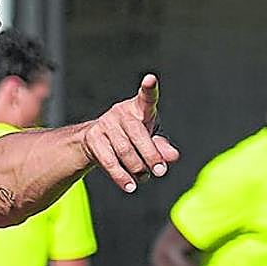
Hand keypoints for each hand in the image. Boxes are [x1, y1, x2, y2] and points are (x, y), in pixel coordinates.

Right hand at [83, 74, 179, 193]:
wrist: (96, 143)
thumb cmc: (132, 138)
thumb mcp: (150, 140)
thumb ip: (162, 147)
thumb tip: (173, 156)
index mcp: (139, 108)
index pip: (146, 97)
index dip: (148, 88)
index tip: (150, 79)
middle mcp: (121, 112)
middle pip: (137, 133)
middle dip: (150, 154)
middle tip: (160, 171)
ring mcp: (105, 124)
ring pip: (124, 150)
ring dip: (137, 168)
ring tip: (145, 178)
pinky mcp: (93, 139)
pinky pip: (109, 161)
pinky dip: (121, 176)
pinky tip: (130, 186)